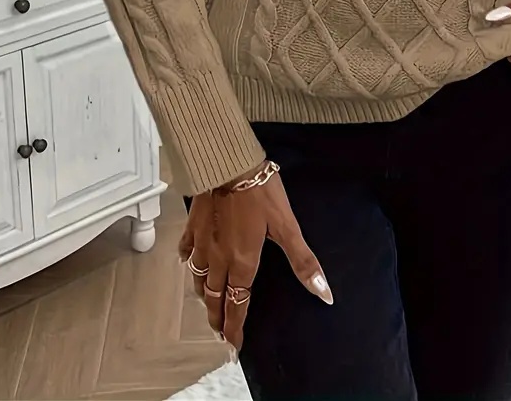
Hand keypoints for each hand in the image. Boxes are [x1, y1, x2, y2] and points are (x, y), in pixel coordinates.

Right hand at [178, 167, 332, 353]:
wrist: (228, 163)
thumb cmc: (260, 192)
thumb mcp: (286, 226)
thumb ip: (303, 261)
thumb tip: (323, 292)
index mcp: (242, 262)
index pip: (237, 304)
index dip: (235, 328)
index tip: (234, 346)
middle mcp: (218, 258)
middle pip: (214, 297)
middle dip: (216, 318)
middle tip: (219, 332)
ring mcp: (202, 241)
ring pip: (198, 277)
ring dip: (203, 294)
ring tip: (208, 303)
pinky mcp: (193, 223)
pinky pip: (187, 249)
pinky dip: (188, 261)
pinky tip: (188, 261)